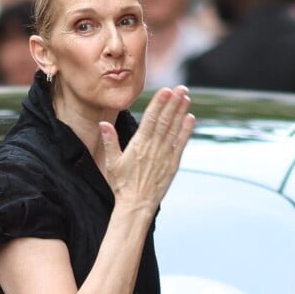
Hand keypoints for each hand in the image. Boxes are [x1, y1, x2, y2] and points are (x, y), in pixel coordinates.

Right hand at [100, 85, 193, 214]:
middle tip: (180, 88)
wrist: (136, 205)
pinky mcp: (173, 164)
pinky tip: (190, 119)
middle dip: (173, 103)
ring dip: (181, 112)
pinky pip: (181, 144)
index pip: (150, 119)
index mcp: (138, 145)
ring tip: (186, 98)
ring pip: (174, 129)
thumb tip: (103, 123)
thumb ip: (110, 141)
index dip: (159, 104)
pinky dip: (186, 131)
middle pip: (165, 121)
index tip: (165, 90)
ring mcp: (165, 156)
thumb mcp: (111, 163)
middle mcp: (154, 148)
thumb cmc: (122, 185)